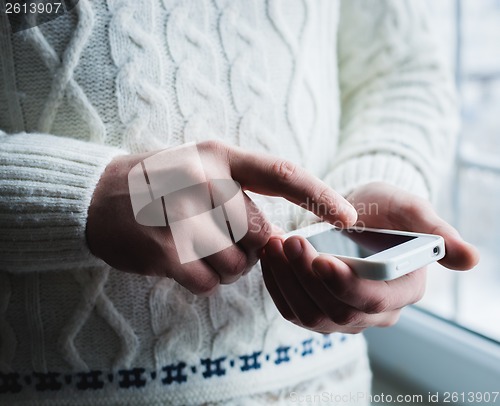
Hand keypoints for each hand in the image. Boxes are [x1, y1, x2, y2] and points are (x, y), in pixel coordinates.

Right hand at [86, 140, 356, 294]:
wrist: (98, 196)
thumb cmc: (161, 184)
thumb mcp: (201, 167)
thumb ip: (241, 193)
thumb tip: (279, 240)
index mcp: (219, 156)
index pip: (282, 173)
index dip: (319, 196)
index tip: (349, 217)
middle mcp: (201, 179)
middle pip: (259, 234)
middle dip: (251, 249)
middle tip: (224, 241)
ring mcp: (179, 214)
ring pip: (236, 263)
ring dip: (225, 267)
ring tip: (198, 248)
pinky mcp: (160, 248)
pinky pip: (206, 281)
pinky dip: (201, 280)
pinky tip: (181, 261)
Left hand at [261, 181, 478, 332]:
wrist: (356, 214)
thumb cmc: (384, 209)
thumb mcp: (409, 209)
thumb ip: (436, 230)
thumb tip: (471, 259)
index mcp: (403, 290)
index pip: (377, 300)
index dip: (349, 285)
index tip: (322, 259)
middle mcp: (375, 312)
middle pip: (339, 311)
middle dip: (309, 278)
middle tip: (289, 241)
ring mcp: (344, 316)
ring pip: (311, 315)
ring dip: (287, 281)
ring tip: (274, 246)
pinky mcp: (317, 310)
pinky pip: (292, 310)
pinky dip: (277, 285)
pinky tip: (270, 257)